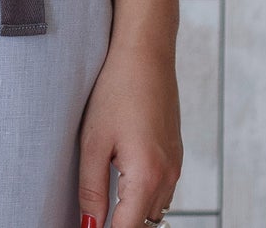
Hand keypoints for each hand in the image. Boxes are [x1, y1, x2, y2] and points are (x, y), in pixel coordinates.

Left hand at [77, 38, 182, 227]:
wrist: (145, 54)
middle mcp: (168, 177)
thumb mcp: (94, 141)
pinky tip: (123, 179)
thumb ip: (92, 189)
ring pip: (155, 209)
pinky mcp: (176, 155)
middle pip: (145, 224)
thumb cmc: (116, 90)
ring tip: (106, 201)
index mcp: (147, 177)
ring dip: (133, 211)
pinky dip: (143, 194)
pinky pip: (161, 189)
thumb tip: (89, 225)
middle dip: (120, 224)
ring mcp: (175, 166)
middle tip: (93, 215)